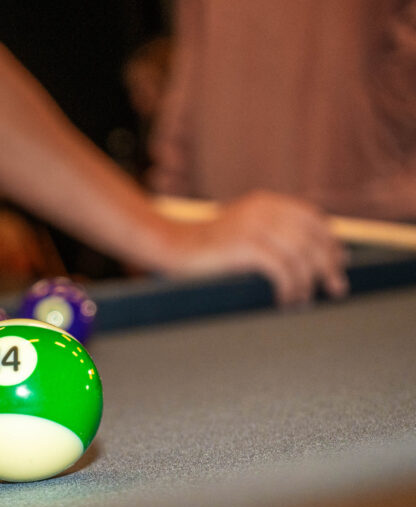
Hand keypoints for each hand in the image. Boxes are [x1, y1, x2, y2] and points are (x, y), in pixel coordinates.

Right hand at [160, 191, 348, 305]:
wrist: (171, 246)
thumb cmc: (205, 248)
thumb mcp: (244, 232)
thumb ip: (272, 235)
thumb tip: (309, 257)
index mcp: (267, 202)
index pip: (314, 219)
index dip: (330, 242)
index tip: (339, 262)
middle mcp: (264, 209)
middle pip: (313, 238)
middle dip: (328, 266)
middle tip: (336, 288)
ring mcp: (254, 226)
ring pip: (301, 256)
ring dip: (307, 282)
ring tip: (302, 300)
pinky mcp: (245, 245)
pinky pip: (282, 269)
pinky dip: (289, 287)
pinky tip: (284, 299)